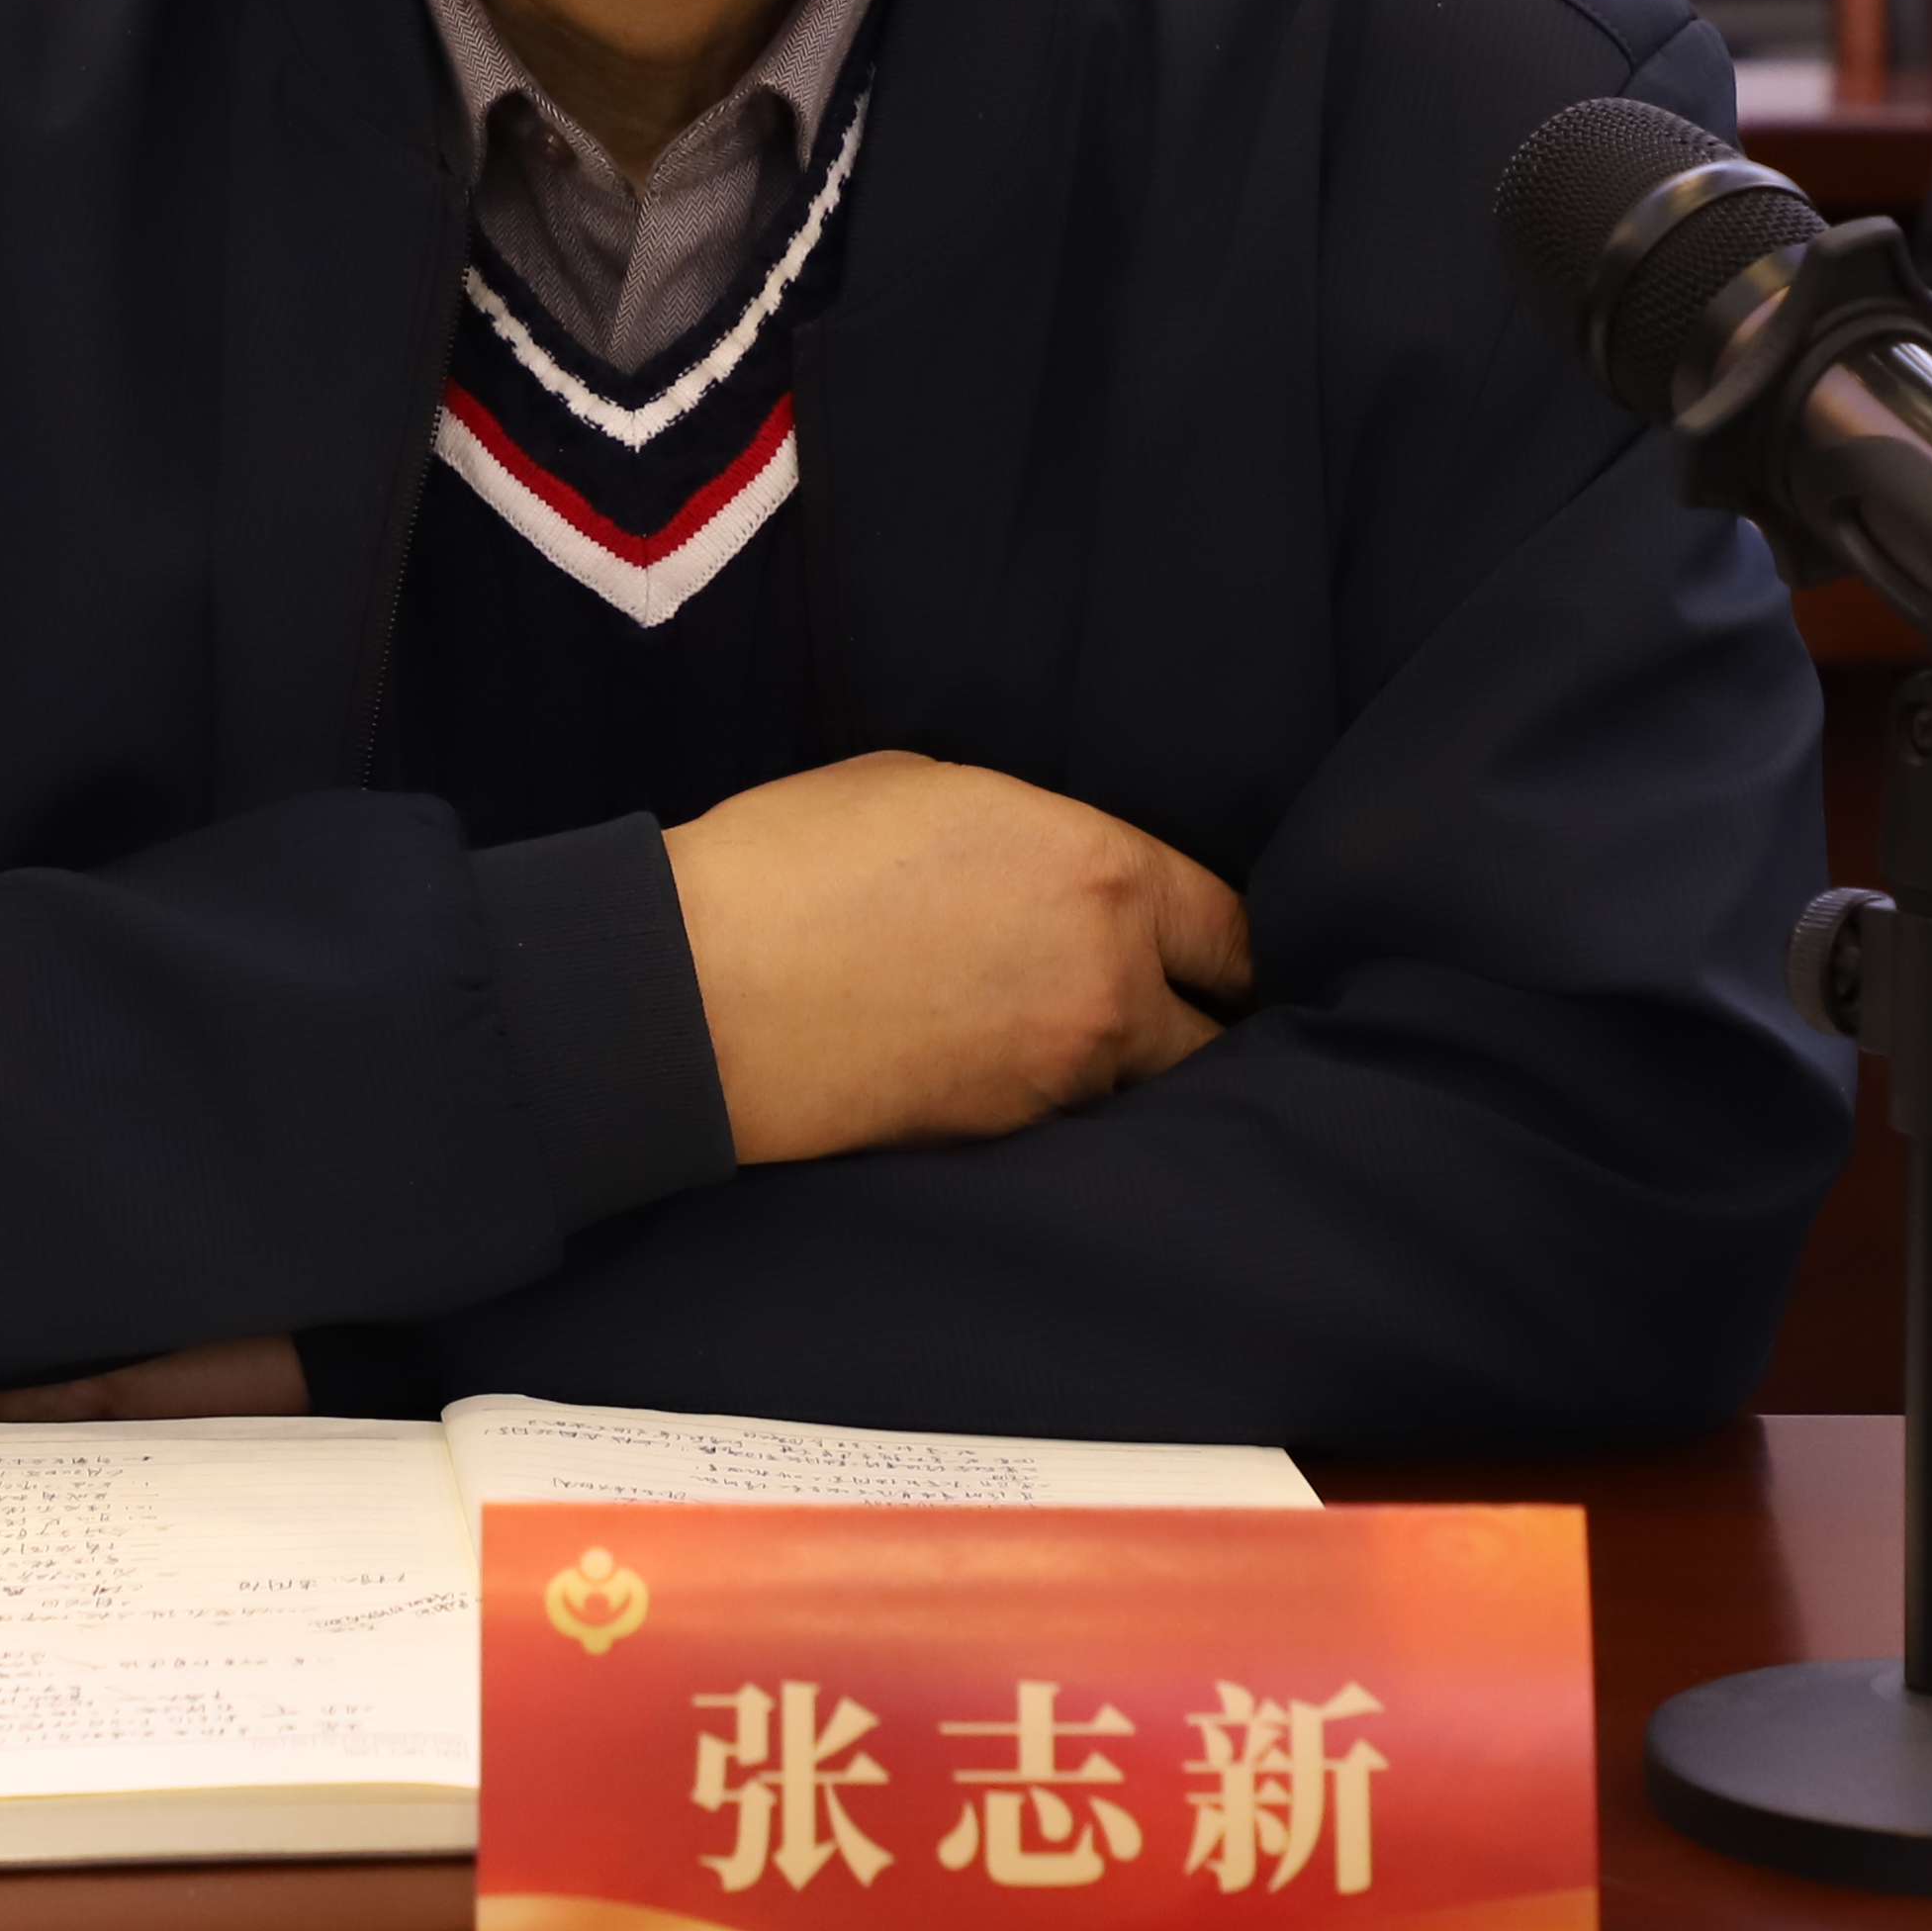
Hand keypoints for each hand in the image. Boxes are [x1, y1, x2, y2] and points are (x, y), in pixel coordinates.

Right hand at [660, 750, 1242, 1167]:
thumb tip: (1061, 867)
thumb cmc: (792, 862)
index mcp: (1103, 876)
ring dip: (1133, 1074)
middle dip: (1201, 1021)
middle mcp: (1107, 984)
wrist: (695, 992)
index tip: (1219, 949)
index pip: (1236, 930)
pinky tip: (1014, 1078)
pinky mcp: (1001, 1143)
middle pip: (1218, 1033)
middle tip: (1178, 1011)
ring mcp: (1057, 1078)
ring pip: (1148, 1092)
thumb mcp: (933, 787)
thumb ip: (1037, 834)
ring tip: (1085, 1048)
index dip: (1233, 941)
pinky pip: (1071, 1127)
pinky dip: (1061, 1109)